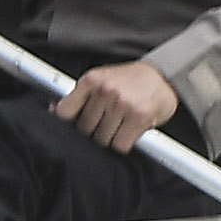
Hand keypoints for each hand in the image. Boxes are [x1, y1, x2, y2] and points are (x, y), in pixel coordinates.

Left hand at [54, 59, 179, 151]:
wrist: (164, 75)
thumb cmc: (130, 79)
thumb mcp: (102, 79)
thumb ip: (81, 95)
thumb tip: (55, 109)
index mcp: (92, 80)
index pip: (65, 111)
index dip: (67, 124)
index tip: (71, 127)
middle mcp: (105, 91)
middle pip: (84, 129)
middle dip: (92, 131)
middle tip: (104, 124)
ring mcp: (122, 104)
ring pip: (102, 139)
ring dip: (109, 138)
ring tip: (118, 126)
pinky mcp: (139, 117)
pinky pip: (120, 145)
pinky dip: (123, 144)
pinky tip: (128, 132)